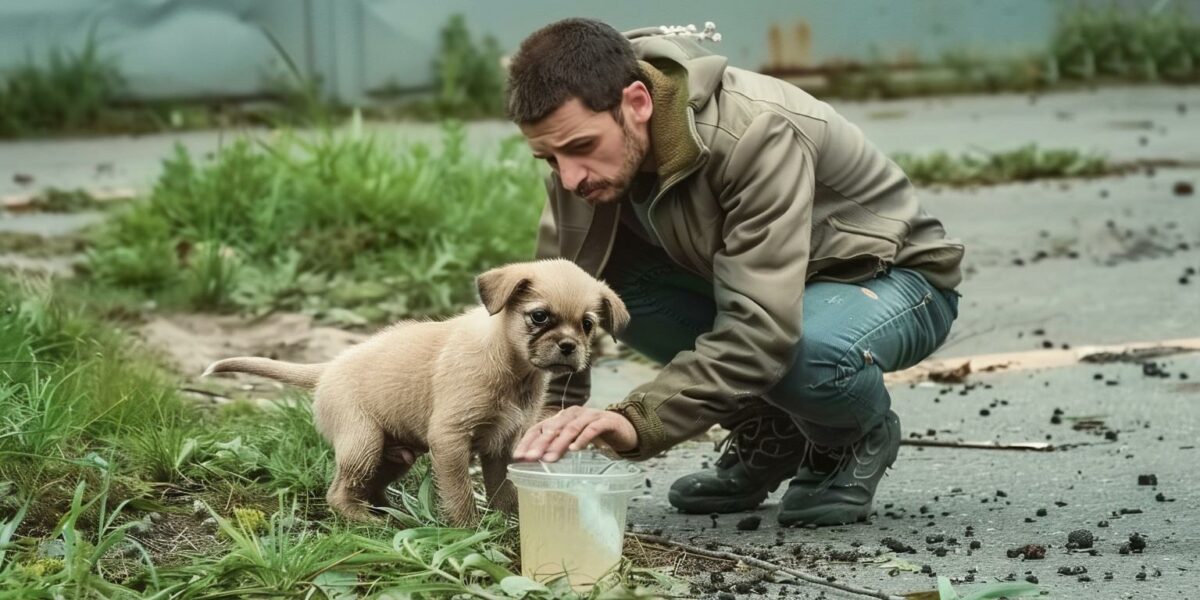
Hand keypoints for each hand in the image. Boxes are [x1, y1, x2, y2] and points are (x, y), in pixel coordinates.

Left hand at [514, 406, 637, 461]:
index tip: (518, 457)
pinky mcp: (606, 421)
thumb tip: (535, 462)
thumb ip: (557, 446)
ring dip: (559, 443)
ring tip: (550, 458)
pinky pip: (592, 429)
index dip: (528, 441)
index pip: (539, 427)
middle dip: (540, 443)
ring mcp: (590, 416)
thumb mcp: (573, 440)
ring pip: (570, 428)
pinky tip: (575, 449)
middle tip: (532, 458)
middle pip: (553, 427)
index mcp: (561, 418)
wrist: (626, 428)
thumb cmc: (595, 436)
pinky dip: (583, 438)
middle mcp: (573, 414)